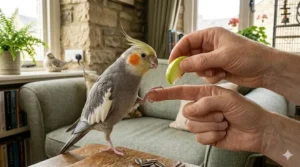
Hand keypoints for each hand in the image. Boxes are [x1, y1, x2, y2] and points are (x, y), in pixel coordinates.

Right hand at [149, 85, 271, 152]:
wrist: (258, 130)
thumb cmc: (246, 110)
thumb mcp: (227, 99)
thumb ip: (205, 102)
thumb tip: (190, 111)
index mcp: (204, 94)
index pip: (180, 92)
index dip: (165, 94)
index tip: (151, 96)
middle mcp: (201, 107)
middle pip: (186, 111)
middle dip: (204, 115)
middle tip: (221, 114)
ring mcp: (203, 122)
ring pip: (191, 125)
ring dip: (210, 126)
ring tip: (224, 123)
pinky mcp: (206, 135)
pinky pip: (198, 137)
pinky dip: (212, 136)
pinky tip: (223, 132)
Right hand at [170, 27, 280, 87]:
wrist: (266, 69)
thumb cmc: (248, 56)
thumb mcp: (223, 57)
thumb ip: (200, 61)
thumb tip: (181, 65)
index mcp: (211, 35)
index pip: (187, 41)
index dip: (177, 51)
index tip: (171, 63)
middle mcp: (210, 45)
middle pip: (189, 55)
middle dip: (189, 65)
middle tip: (180, 74)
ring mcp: (213, 58)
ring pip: (197, 66)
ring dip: (203, 72)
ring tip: (216, 72)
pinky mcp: (217, 68)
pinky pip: (205, 74)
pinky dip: (211, 77)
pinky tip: (223, 75)